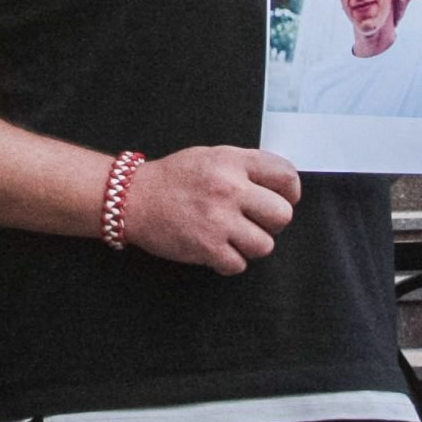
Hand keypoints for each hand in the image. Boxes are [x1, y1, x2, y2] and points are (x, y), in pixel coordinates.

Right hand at [119, 145, 300, 276]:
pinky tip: (214, 248)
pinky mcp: (207, 246)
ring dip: (249, 245)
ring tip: (230, 237)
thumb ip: (244, 167)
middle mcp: (230, 188)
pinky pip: (239, 264)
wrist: (131, 198)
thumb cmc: (172, 179)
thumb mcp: (211, 157)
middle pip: (283, 215)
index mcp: (233, 162)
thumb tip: (279, 186)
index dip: (290, 192)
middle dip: (271, 223)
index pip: (286, 175)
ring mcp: (219, 219)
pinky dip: (228, 261)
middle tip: (252, 222)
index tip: (281, 199)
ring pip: (265, 245)